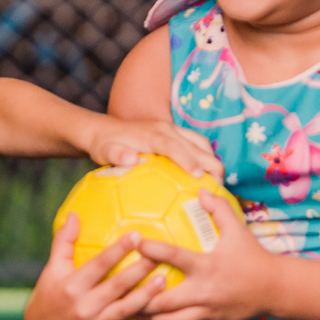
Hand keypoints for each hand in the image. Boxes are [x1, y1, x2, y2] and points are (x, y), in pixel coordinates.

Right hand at [24, 215, 170, 319]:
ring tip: (163, 281)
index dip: (118, 250)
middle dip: (139, 271)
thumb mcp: (52, 268)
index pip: (99, 265)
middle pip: (117, 286)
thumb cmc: (48, 295)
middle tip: (159, 256)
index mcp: (72, 285)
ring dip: (146, 296)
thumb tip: (75, 214)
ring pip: (126, 310)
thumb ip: (64, 241)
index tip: (136, 235)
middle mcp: (84, 306)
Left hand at [84, 117, 221, 178]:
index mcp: (152, 135)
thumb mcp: (104, 151)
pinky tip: (205, 178)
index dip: (188, 160)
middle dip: (211, 164)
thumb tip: (130, 158)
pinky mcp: (174, 134)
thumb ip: (116, 154)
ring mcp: (172, 130)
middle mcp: (166, 129)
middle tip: (217, 189)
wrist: (102, 130)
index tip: (199, 176)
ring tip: (216, 185)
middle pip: (197, 144)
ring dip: (212, 161)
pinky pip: (196, 144)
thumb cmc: (104, 144)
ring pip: (201, 143)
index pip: (175, 146)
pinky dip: (205, 158)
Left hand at [136, 190, 276, 319]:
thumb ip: (219, 209)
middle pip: (164, 302)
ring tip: (128, 313)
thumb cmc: (252, 256)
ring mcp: (207, 312)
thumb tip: (200, 189)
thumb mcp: (238, 229)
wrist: (274, 289)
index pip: (175, 257)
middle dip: (140, 299)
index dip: (152, 250)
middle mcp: (204, 292)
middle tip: (119, 292)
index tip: (133, 242)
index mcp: (207, 266)